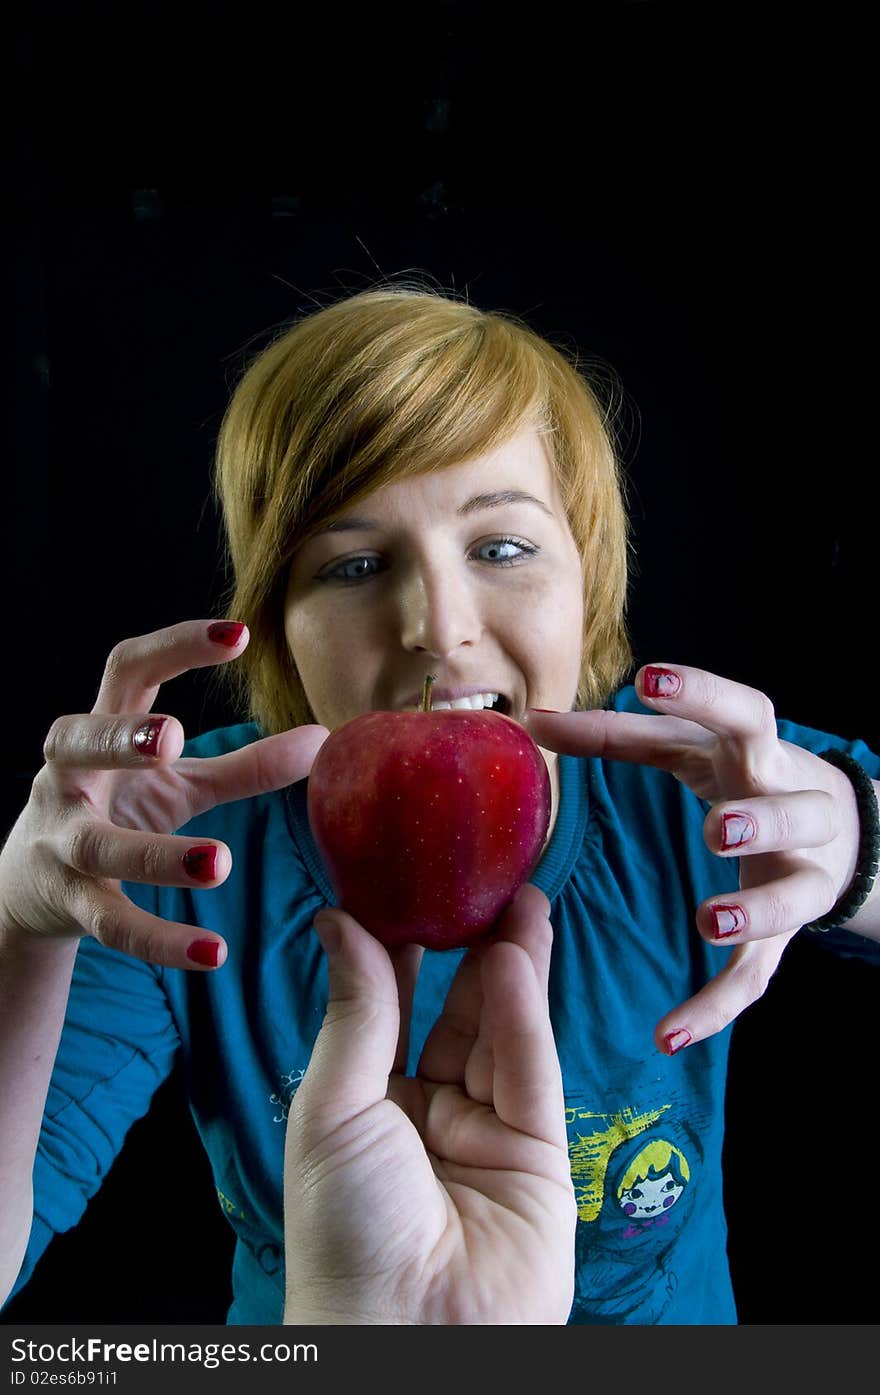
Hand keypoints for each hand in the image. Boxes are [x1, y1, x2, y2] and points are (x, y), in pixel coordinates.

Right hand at [0, 620, 326, 968]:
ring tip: (219, 862)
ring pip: (100, 846)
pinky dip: (160, 940)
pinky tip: (212, 951)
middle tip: (168, 737)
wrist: (34, 887)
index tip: (239, 635)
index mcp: (101, 733)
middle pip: (75, 742)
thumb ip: (244, 765)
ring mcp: (63, 841)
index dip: (176, 647)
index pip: (127, 670)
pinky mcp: (70, 901)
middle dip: (117, 738)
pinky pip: (112, 923)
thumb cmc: (118, 810)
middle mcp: (69, 779)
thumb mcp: (180, 784)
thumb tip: (323, 739)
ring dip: (157, 855)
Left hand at [282, 883, 575, 1324]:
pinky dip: (524, 1010)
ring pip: (500, 1031)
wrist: (406, 1338)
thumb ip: (358, 1012)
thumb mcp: (334, 1108)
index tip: (408, 885)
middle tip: (481, 879)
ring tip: (517, 895)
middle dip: (467, 946)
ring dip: (508, 964)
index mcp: (365, 1107)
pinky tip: (514, 956)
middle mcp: (427, 1115)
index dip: (400, 949)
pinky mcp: (538, 1152)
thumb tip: (340, 923)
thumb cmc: (345, 1232)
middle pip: (453, 1013)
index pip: (390, 1010)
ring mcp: (485, 1133)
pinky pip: (529, 1067)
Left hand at [526, 663, 876, 1051]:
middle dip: (760, 822)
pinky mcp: (785, 937)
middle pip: (794, 812)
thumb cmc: (741, 777)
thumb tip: (533, 719)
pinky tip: (669, 1036)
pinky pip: (758, 978)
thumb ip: (615, 737)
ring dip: (757, 909)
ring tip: (710, 920)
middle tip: (716, 828)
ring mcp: (801, 876)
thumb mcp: (689, 750)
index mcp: (762, 754)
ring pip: (795, 896)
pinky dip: (716, 1008)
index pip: (744, 714)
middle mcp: (796, 810)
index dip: (702, 695)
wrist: (840, 833)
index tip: (652, 677)